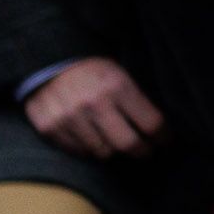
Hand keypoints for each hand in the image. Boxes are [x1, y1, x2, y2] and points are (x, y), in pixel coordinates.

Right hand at [23, 56, 162, 157]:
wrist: (49, 62)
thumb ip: (136, 101)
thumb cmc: (93, 72)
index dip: (163, 136)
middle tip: (145, 151)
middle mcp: (93, 104)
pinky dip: (87, 148)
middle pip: (128, 143)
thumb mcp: (121, 76)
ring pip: (102, 152)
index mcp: (117, 87)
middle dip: (142, 151)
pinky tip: (91, 138)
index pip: (151, 124)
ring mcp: (69, 117)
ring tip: (114, 141)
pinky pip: (77, 151)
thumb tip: (157, 130)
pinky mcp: (49, 127)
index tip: (164, 140)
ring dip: (112, 149)